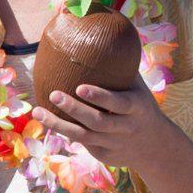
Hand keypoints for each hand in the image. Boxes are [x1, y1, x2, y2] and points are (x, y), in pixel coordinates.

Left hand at [42, 80, 184, 172]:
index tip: (79, 88)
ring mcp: (115, 144)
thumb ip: (122, 68)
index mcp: (137, 108)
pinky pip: (82, 143)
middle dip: (74, 109)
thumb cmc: (141, 106)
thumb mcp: (139, 88)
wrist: (154, 144)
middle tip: (53, 94)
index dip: (100, 97)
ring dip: (58, 125)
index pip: (118, 103)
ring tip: (38, 111)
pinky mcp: (105, 155)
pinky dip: (65, 132)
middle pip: (98, 122)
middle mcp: (126, 128)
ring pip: (84, 137)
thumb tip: (103, 37)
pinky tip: (48, 120)